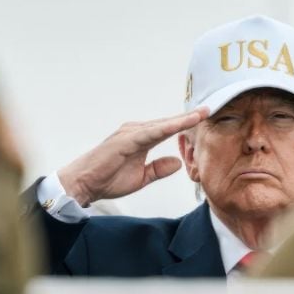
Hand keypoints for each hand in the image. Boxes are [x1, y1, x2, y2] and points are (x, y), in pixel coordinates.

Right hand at [58, 108, 208, 205]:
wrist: (84, 184)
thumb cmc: (108, 179)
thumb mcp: (141, 177)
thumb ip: (158, 169)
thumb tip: (176, 163)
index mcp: (141, 139)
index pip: (168, 129)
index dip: (186, 123)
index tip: (205, 117)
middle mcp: (136, 132)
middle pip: (168, 123)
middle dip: (189, 117)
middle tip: (209, 108)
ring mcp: (131, 133)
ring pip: (162, 124)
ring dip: (182, 119)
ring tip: (201, 113)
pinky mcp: (126, 140)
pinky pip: (151, 132)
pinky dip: (167, 127)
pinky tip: (181, 123)